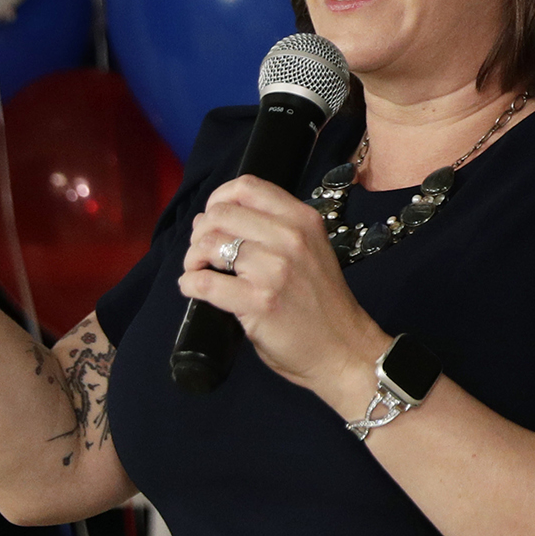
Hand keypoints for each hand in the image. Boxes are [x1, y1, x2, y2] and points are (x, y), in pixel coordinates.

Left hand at [178, 175, 387, 407]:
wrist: (344, 349)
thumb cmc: (322, 303)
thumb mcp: (310, 250)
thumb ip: (270, 231)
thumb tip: (208, 220)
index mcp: (303, 220)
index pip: (247, 186)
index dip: (218, 198)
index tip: (213, 219)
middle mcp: (290, 237)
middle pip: (221, 214)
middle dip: (201, 232)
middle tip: (203, 253)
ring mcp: (274, 270)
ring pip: (209, 245)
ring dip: (193, 258)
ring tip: (198, 271)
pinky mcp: (258, 302)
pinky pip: (204, 282)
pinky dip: (190, 284)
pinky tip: (194, 289)